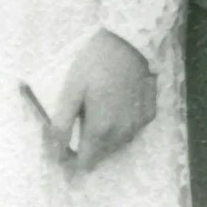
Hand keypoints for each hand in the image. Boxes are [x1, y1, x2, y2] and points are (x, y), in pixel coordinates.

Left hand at [43, 32, 156, 169]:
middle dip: (86, 148)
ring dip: (104, 138)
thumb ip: (62, 125)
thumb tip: (57, 152)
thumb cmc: (94, 64)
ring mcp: (138, 125)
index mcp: (101, 130)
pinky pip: (131, 130)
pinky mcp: (149, 115)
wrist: (129, 43)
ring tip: (95, 113)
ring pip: (116, 145)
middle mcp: (122, 134)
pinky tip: (115, 107)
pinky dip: (120, 126)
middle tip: (76, 124)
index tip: (62, 152)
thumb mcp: (70, 91)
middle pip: (101, 155)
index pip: (85, 163)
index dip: (71, 162)